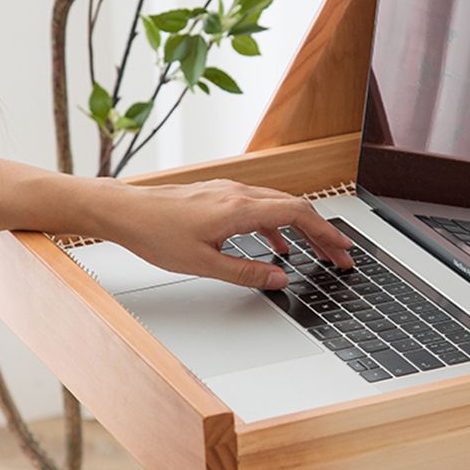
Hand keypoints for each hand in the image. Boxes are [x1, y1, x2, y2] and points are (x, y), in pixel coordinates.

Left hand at [102, 179, 353, 289]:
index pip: (298, 215)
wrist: (125, 211)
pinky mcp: (220, 196)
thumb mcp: (203, 264)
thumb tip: (280, 278)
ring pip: (280, 206)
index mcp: (240, 210)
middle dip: (322, 233)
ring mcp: (230, 192)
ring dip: (302, 229)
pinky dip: (277, 226)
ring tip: (316, 252)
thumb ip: (246, 272)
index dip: (326, 233)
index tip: (343, 250)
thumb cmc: (155, 234)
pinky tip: (276, 245)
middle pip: (296, 208)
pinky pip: (261, 207)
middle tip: (339, 256)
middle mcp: (240, 194)